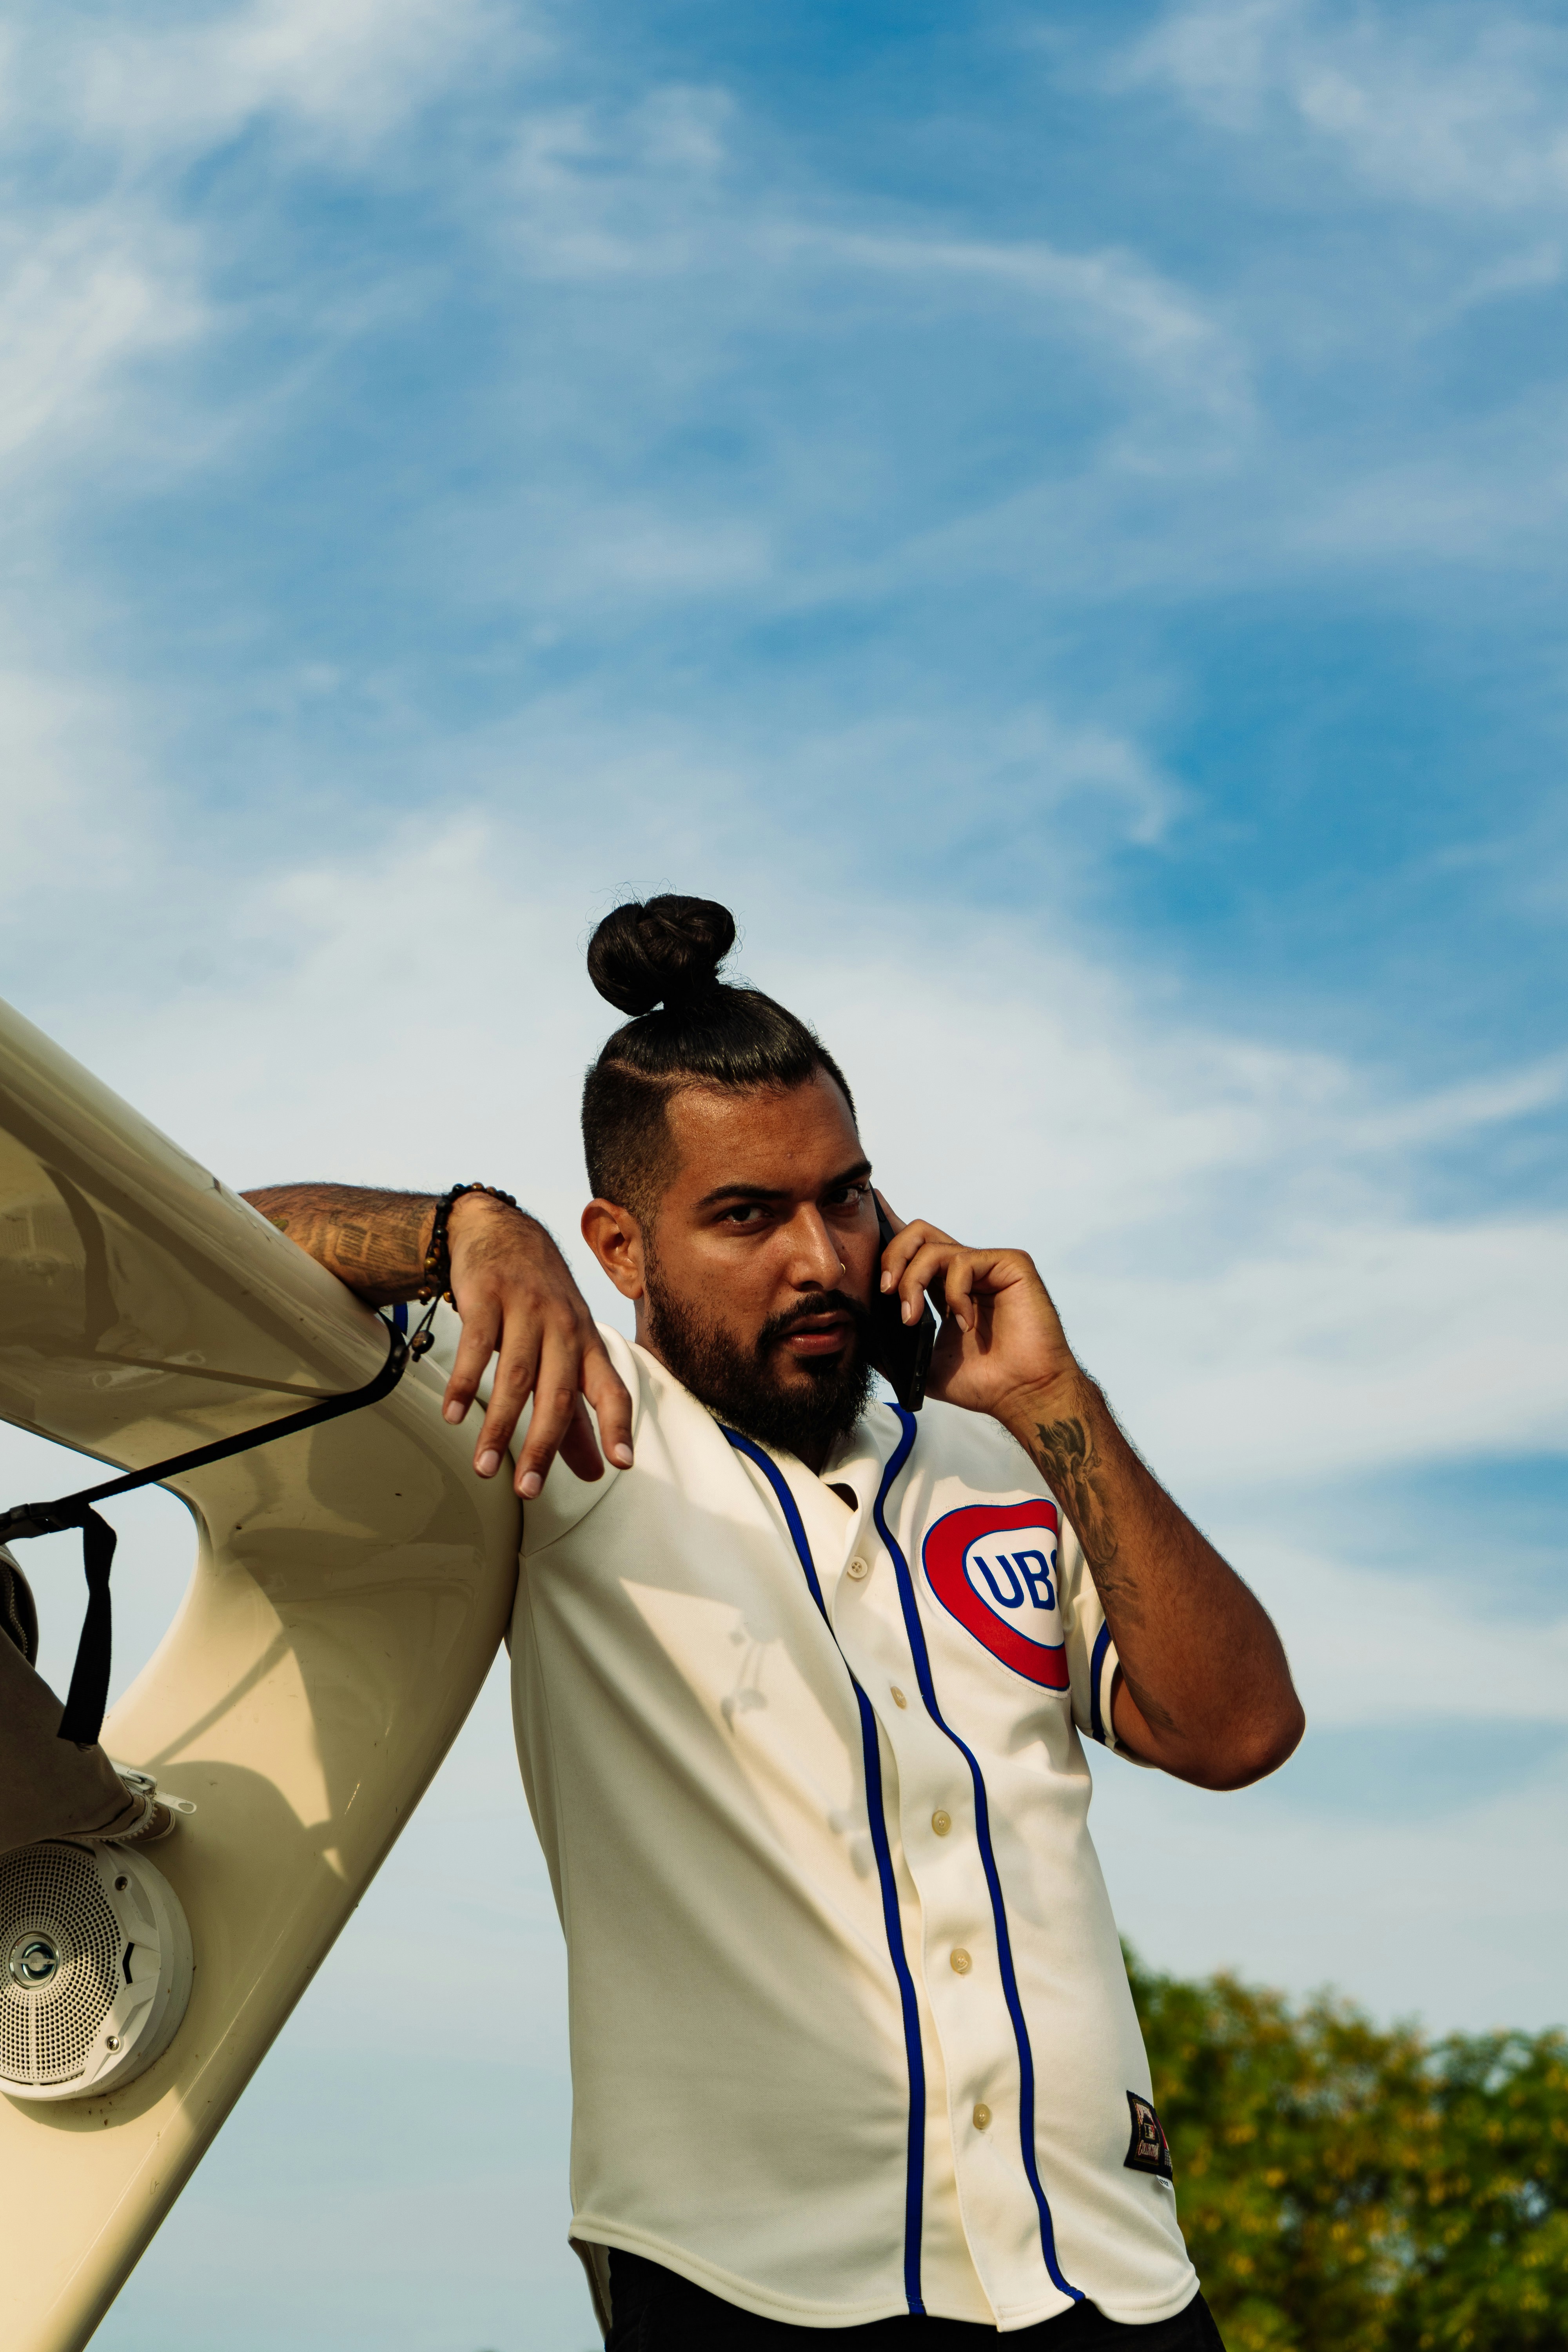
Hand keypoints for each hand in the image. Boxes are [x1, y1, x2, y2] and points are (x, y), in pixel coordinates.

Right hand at [441, 1196, 633, 1497]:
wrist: (502, 1231)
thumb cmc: (540, 1302)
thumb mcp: (565, 1349)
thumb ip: (577, 1414)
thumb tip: (596, 1472)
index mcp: (587, 1343)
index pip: (611, 1388)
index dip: (618, 1425)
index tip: (621, 1464)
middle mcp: (563, 1326)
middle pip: (557, 1393)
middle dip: (543, 1445)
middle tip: (527, 1489)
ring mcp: (525, 1308)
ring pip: (515, 1375)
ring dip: (499, 1426)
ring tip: (484, 1467)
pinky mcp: (487, 1295)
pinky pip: (476, 1344)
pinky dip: (464, 1381)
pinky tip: (453, 1414)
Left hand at [875, 1195, 1078, 1422]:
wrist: (1022, 1394)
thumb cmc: (983, 1382)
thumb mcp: (921, 1363)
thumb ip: (892, 1345)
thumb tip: (857, 1332)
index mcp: (944, 1286)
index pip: (913, 1248)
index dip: (889, 1228)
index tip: (867, 1214)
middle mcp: (965, 1271)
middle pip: (918, 1232)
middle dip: (891, 1256)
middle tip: (886, 1291)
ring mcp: (987, 1265)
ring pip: (933, 1247)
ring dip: (913, 1282)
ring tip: (913, 1318)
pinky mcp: (1010, 1264)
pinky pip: (963, 1262)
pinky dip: (954, 1294)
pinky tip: (965, 1323)